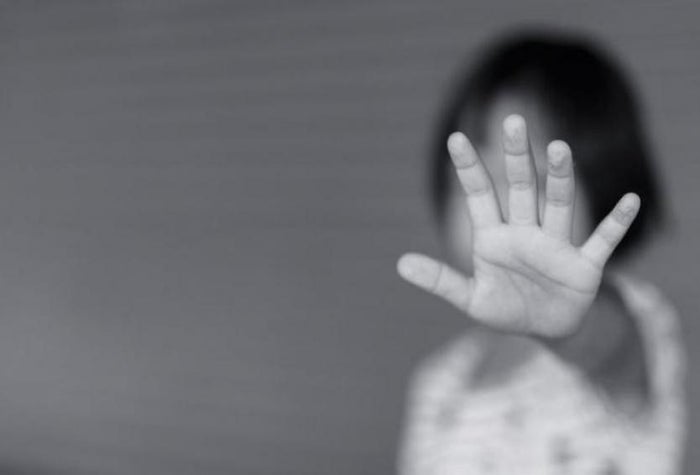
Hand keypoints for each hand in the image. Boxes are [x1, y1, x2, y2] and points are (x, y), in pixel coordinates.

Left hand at [397, 115, 639, 337]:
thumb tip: (400, 264)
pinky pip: (603, 241)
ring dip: (561, 178)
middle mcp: (525, 233)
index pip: (480, 195)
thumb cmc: (507, 308)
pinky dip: (617, 223)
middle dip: (517, 156)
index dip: (468, 168)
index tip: (454, 138)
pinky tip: (630, 201)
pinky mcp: (584, 266)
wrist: (547, 329)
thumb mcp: (470, 299)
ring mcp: (556, 246)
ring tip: (559, 147)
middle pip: (522, 187)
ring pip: (559, 204)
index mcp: (495, 238)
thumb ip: (440, 280)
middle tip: (513, 122)